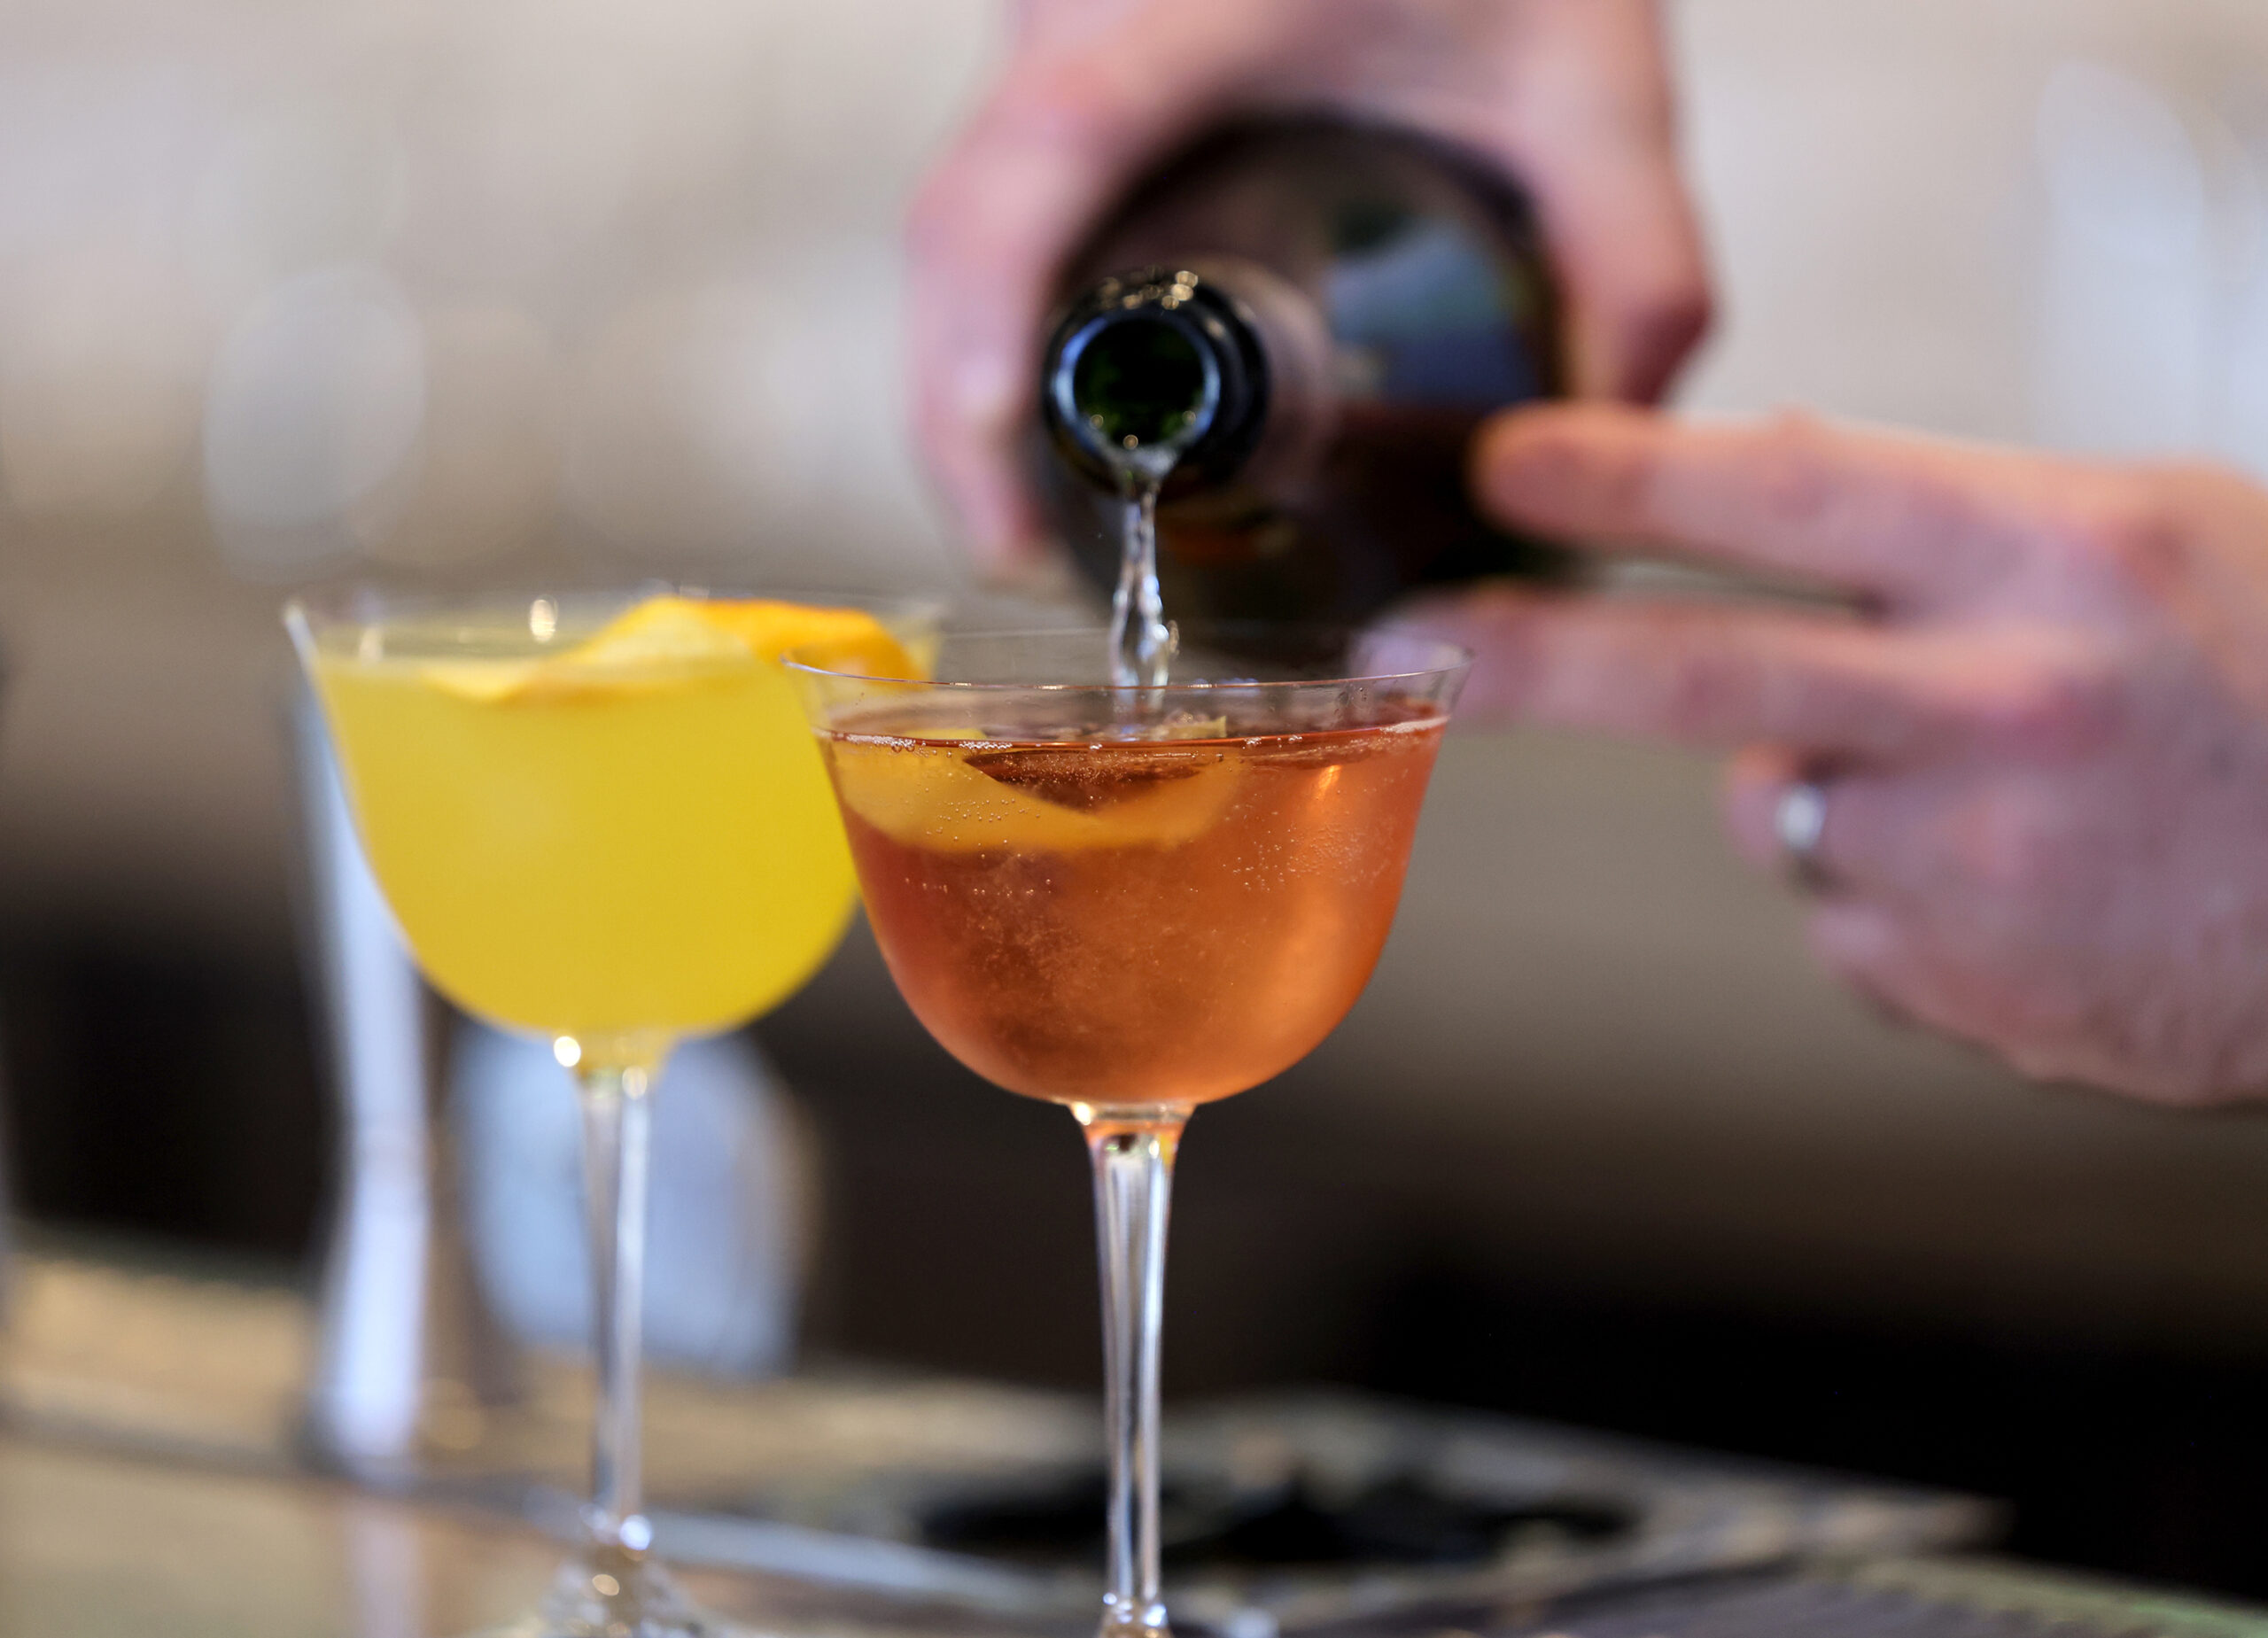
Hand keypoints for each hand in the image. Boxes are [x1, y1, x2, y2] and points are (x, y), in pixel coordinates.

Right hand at [909, 0, 1710, 571]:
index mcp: (1194, 6)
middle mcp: (1085, 18)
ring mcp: (1052, 50)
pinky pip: (988, 220)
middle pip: (960, 223)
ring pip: (958, 229)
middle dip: (963, 409)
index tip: (995, 435)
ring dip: (968, 384)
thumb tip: (1594, 454)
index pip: (1049, 149)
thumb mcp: (1591, 73)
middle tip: (1030, 558)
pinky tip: (1064, 428)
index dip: (994, 304)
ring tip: (1032, 527)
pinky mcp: (1056, 89)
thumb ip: (1633, 256)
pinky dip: (995, 334)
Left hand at [1413, 402, 2267, 1106]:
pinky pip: (1844, 910)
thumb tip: (1740, 530)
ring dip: (1830, 786)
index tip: (1507, 468)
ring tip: (1998, 789)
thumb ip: (1940, 536)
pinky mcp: (1944, 984)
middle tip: (1403, 650)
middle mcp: (1996, 711)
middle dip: (1521, 658)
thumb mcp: (2146, 541)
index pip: (1789, 489)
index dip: (1622, 478)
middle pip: (1694, 676)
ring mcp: (1964, 868)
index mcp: (2054, 560)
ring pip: (1773, 808)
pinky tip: (2022, 877)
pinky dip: (1894, 886)